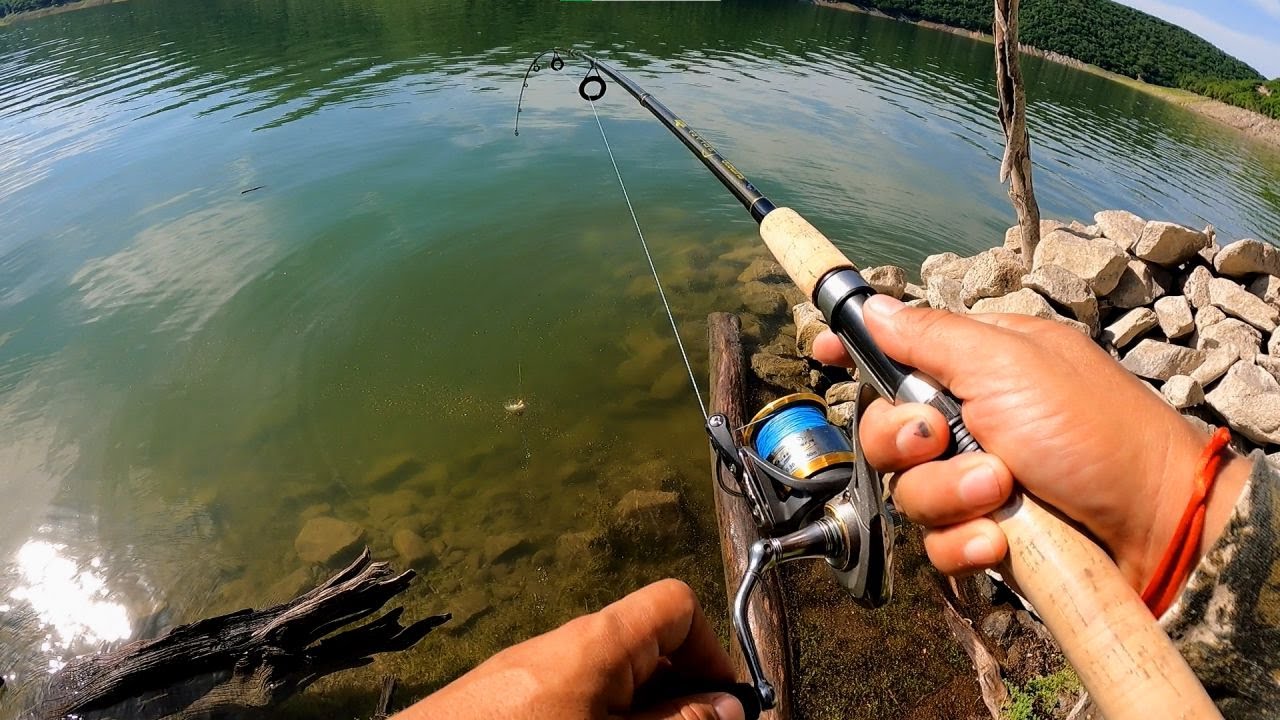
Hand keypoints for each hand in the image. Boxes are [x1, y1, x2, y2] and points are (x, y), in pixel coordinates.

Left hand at [394, 579, 745, 719]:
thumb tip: (728, 706)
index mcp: (600, 640)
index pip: (677, 605)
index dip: (711, 652)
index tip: (722, 709)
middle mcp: (566, 640)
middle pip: (647, 644)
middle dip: (678, 693)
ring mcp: (531, 666)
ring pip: (610, 675)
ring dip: (638, 709)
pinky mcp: (505, 693)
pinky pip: (572, 692)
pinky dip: (598, 713)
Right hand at [812, 295, 1249, 590]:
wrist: (1157, 526)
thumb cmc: (1093, 430)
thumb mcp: (1009, 364)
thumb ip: (930, 337)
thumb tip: (870, 306)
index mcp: (974, 366)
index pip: (894, 349)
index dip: (851, 349)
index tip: (818, 349)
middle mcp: (970, 422)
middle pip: (884, 429)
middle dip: (905, 440)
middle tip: (943, 438)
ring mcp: (976, 482)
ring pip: (908, 493)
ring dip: (950, 493)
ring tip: (1003, 492)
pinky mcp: (984, 535)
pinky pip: (936, 544)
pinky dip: (967, 542)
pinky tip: (1003, 539)